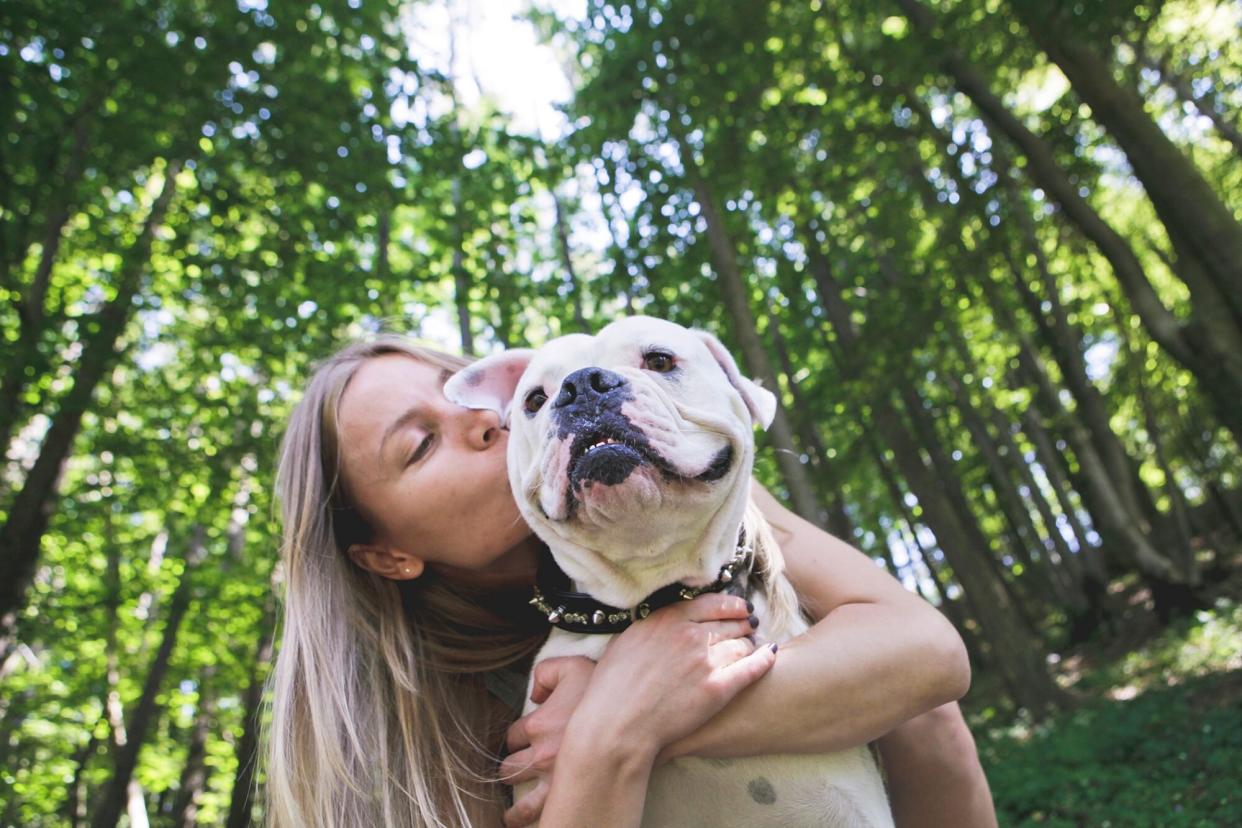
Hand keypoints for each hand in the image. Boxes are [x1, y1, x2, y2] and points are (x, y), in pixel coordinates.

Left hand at [501, 656, 595, 826]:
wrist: (634, 716)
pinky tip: (524, 824)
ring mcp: (554, 780)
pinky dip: (529, 820)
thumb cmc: (606, 690)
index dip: (519, 737)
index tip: (526, 739)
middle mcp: (541, 755)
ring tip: (512, 815)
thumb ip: (546, 672)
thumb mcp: (573, 666)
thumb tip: (535, 694)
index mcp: (538, 725)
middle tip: (517, 771)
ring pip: (521, 801)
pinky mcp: (568, 797)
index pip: (514, 735)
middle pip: (510, 767)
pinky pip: (539, 816)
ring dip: (515, 808)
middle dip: (512, 768)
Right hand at [569, 593, 774, 766]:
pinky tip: (770, 654)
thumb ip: (655, 625)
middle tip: (749, 629)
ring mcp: (706, 662)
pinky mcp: (718, 690)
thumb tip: (669, 621)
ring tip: (751, 648)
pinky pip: (751, 669)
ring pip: (742, 645)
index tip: (739, 608)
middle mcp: (691, 635)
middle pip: (731, 623)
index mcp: (669, 619)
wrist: (617, 723)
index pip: (713, 603)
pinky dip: (764, 659)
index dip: (731, 604)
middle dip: (742, 625)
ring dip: (748, 645)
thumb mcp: (629, 639)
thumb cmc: (613, 686)